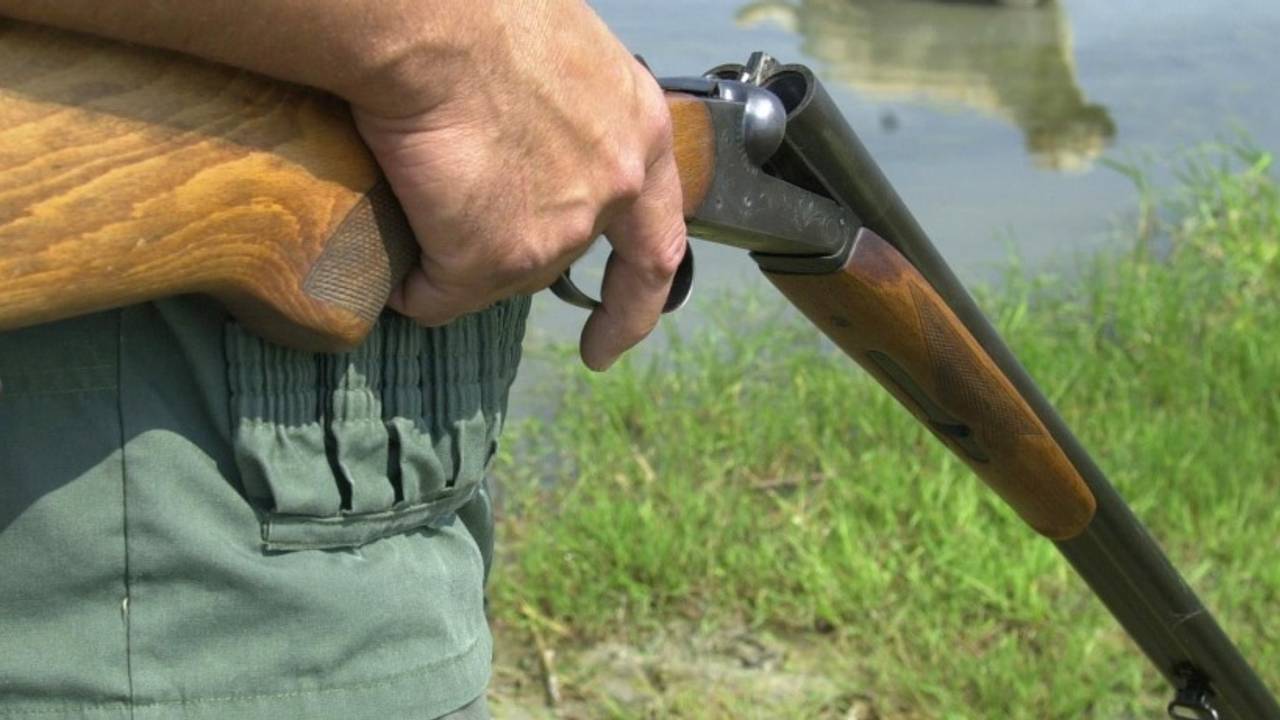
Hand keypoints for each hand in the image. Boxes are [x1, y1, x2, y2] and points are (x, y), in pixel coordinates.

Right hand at [352, 0, 685, 370]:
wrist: (427, 19)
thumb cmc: (478, 10)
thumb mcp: (558, 59)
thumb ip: (563, 113)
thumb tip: (522, 142)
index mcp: (639, 130)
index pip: (657, 240)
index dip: (634, 298)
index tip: (607, 341)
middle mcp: (613, 185)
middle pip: (561, 254)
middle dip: (513, 255)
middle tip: (466, 243)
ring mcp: (559, 229)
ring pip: (500, 274)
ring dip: (457, 261)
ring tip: (413, 218)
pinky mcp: (494, 257)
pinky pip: (439, 295)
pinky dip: (412, 289)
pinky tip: (387, 261)